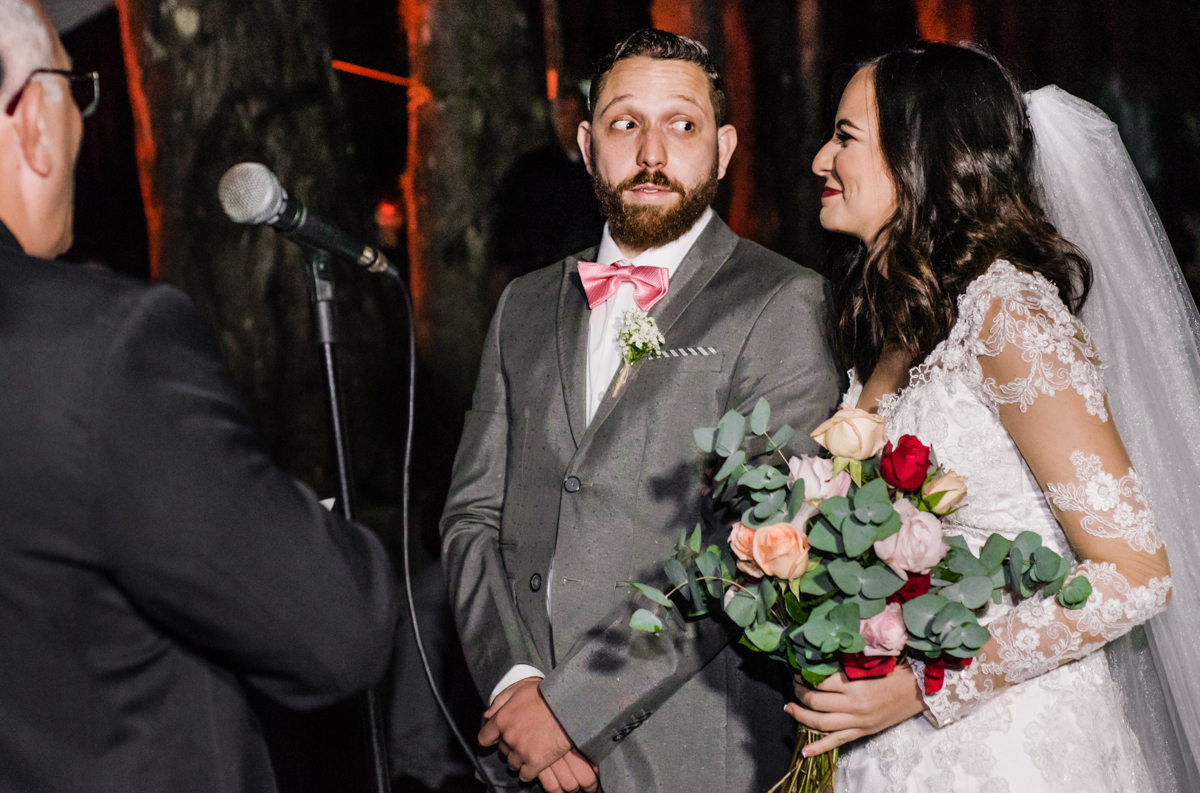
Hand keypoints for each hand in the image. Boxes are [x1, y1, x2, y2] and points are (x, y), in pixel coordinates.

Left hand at [479, 677, 595, 786]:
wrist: (568, 705)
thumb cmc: (546, 694)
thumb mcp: (519, 688)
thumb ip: (500, 701)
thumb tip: (488, 714)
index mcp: (502, 720)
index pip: (484, 738)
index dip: (490, 738)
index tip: (496, 738)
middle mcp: (509, 737)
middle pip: (502, 751)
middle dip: (510, 746)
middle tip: (523, 738)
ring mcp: (522, 751)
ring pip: (513, 764)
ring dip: (519, 759)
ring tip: (531, 750)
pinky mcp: (536, 762)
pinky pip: (525, 775)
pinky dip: (528, 772)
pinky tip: (534, 764)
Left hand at [786, 666, 925, 755]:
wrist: (918, 691)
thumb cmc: (895, 673)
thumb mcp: (869, 665)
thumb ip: (845, 667)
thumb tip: (820, 664)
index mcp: (855, 685)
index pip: (820, 682)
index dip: (805, 676)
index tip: (799, 671)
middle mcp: (853, 706)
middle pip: (816, 702)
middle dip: (800, 693)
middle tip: (794, 684)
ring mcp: (857, 722)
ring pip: (821, 723)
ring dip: (801, 715)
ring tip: (790, 707)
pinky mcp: (862, 732)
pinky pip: (836, 741)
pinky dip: (819, 747)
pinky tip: (804, 752)